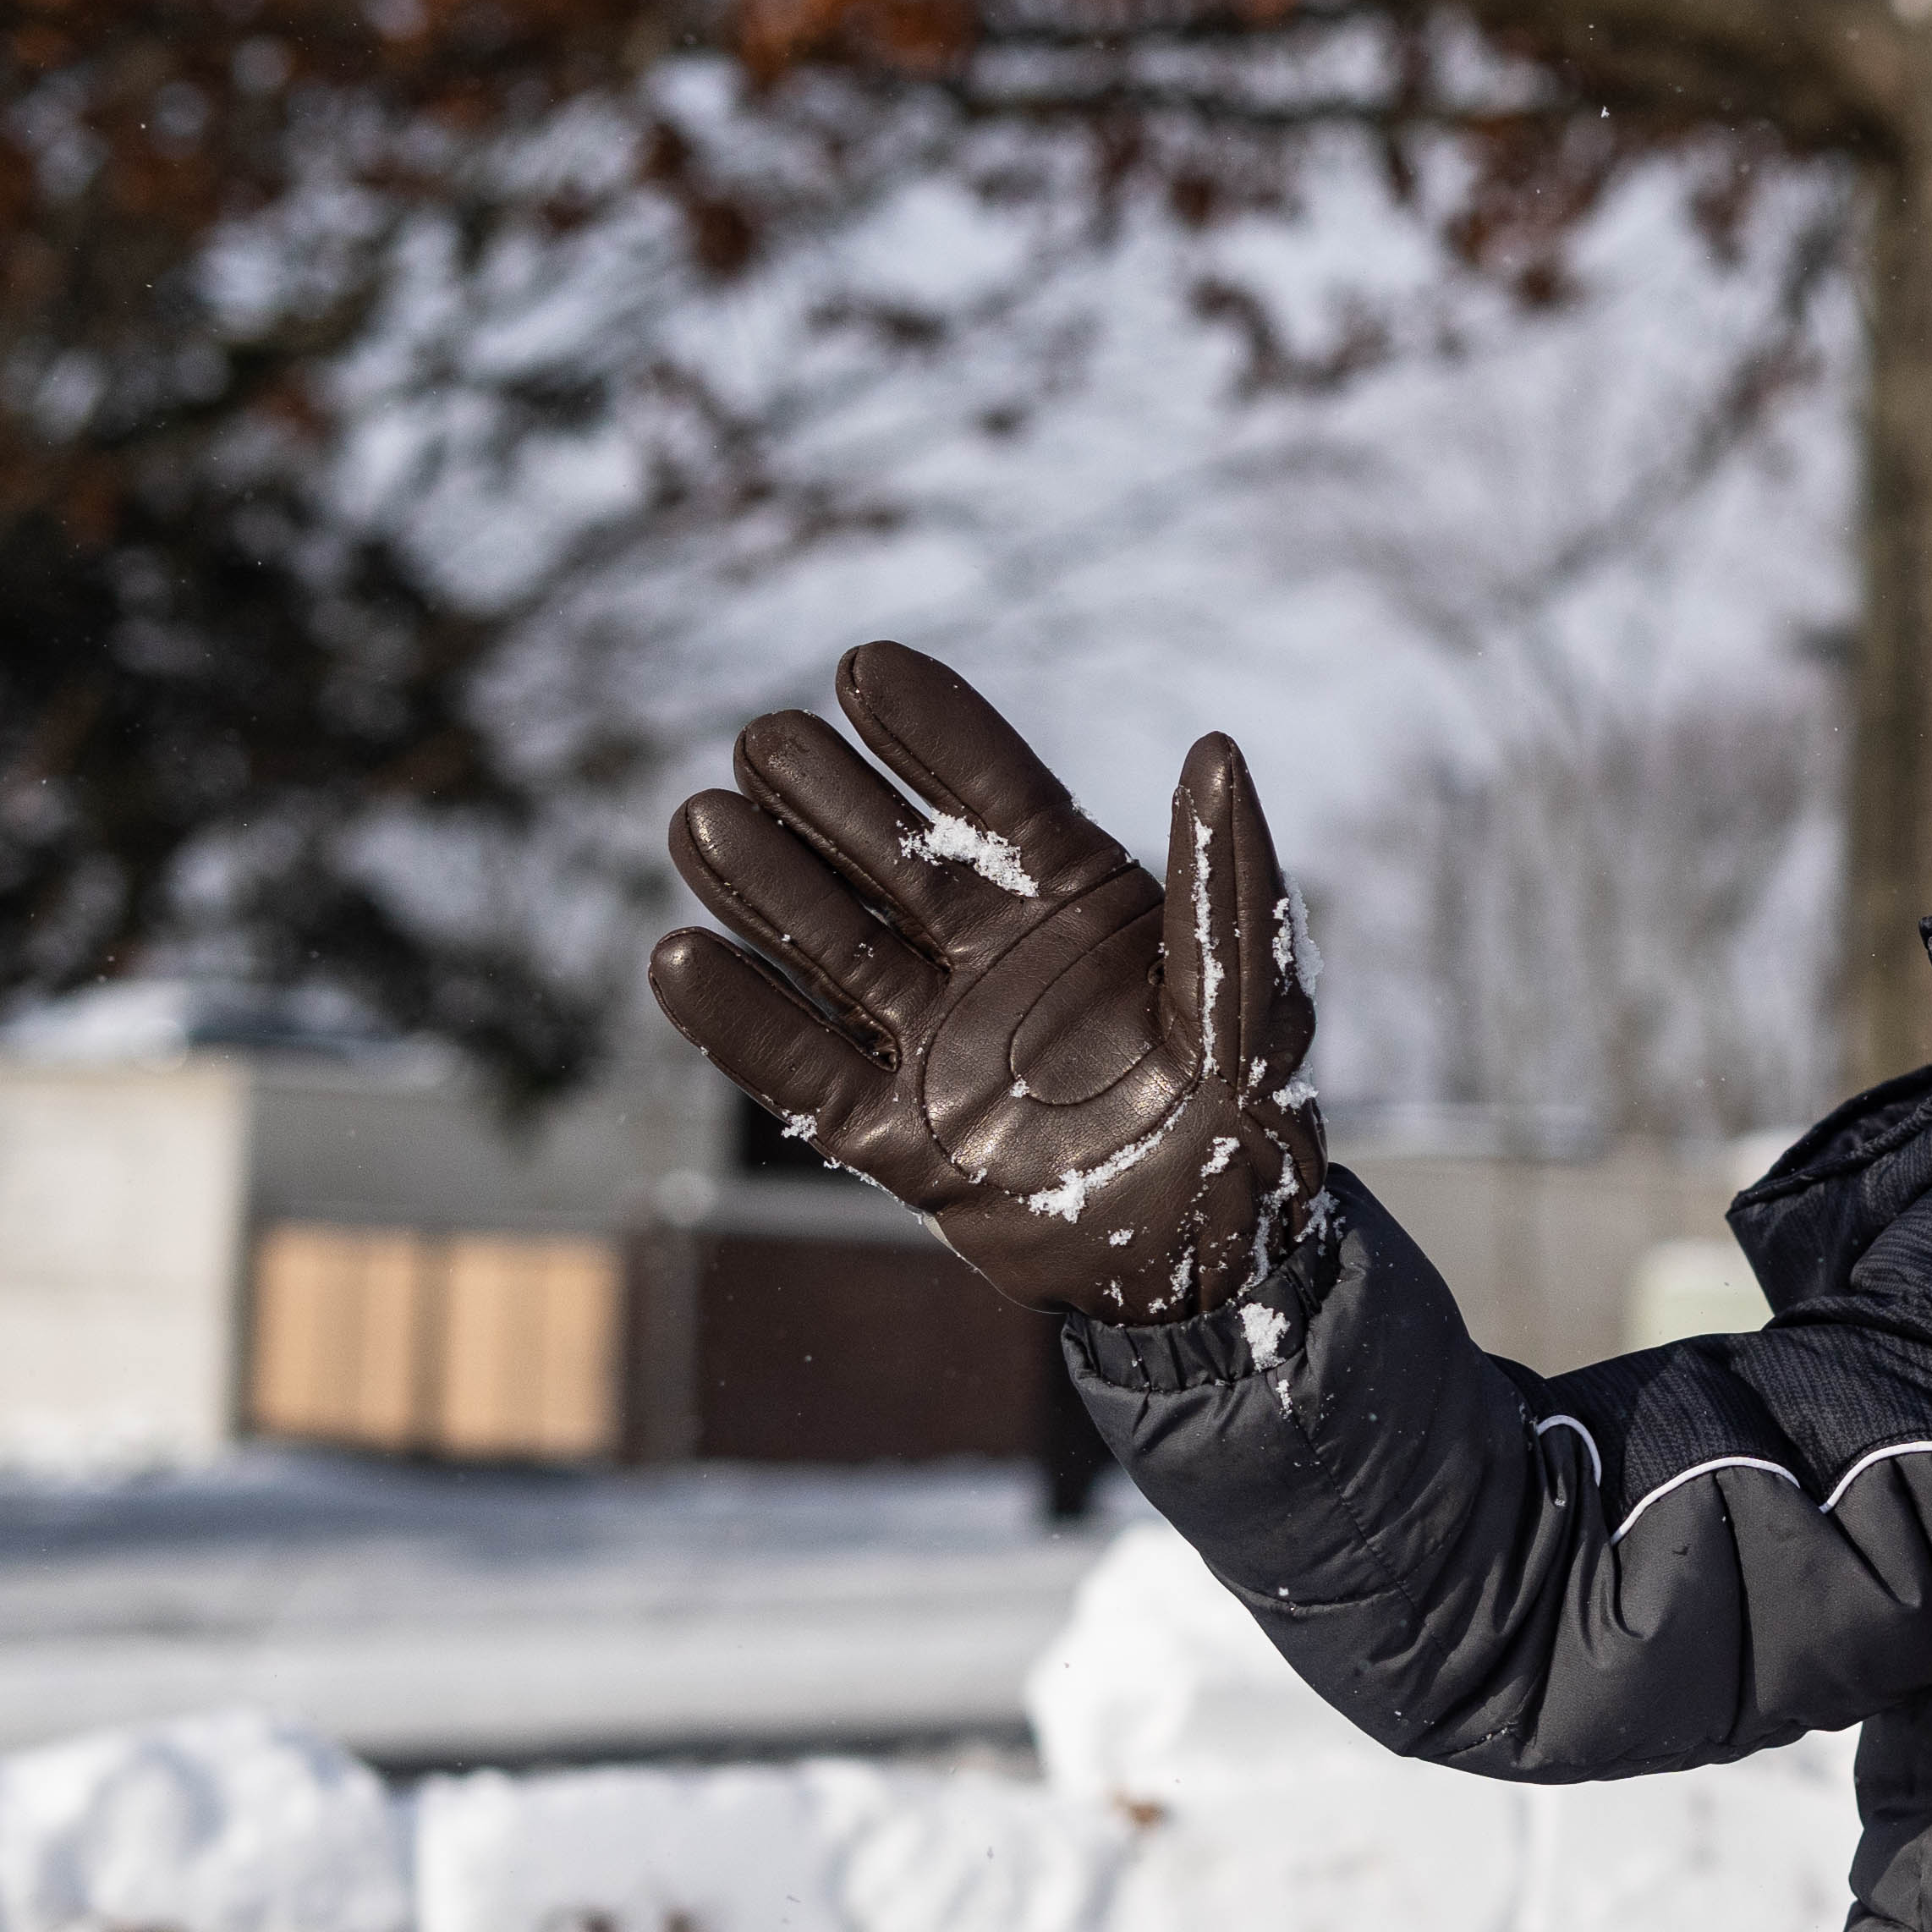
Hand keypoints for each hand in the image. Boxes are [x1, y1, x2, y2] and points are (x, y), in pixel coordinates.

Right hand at [647, 645, 1324, 1324]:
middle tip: (761, 740)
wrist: (1215, 1264)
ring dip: (765, 887)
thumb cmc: (1249, 1121)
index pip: (993, 796)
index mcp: (1076, 904)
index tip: (863, 666)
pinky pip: (805, 1073)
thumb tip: (1217, 747)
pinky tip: (678, 958)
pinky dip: (741, 1022)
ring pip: (830, 948)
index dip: (931, 732)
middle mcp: (991, 958)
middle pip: (891, 858)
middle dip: (825, 798)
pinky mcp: (898, 1138)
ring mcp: (937, 1043)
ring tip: (703, 823)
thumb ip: (1228, 882)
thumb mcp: (1252, 997)